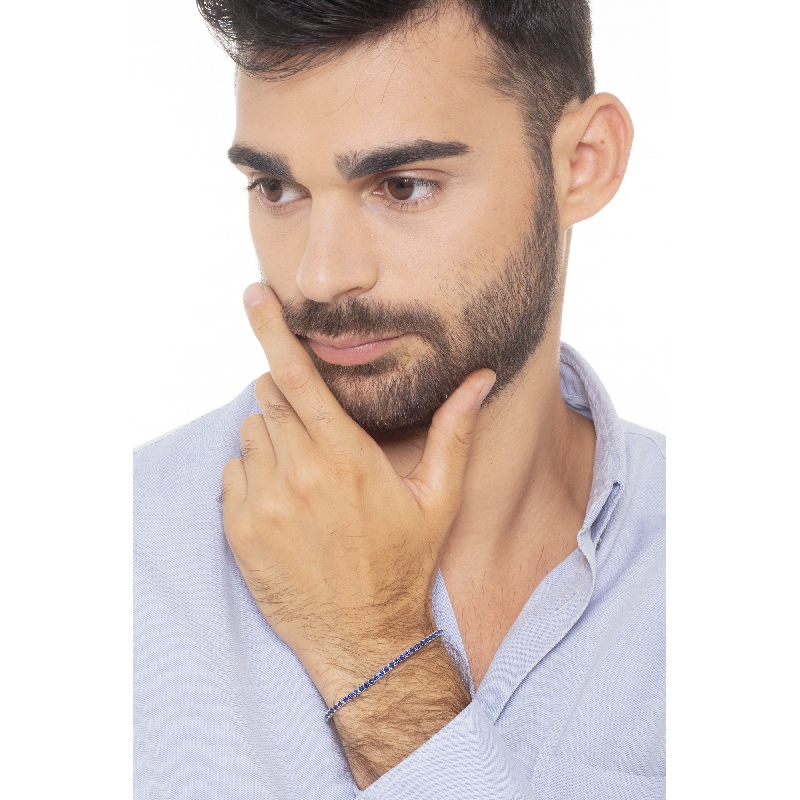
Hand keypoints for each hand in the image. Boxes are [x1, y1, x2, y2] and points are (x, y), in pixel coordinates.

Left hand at [221, 283, 494, 708]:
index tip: (253, 295)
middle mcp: (297, 474)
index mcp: (345, 456)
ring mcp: (263, 503)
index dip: (273, 329)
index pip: (299, 375)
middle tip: (319, 434)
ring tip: (308, 478)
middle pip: (270, 398)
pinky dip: (254, 474)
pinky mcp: (239, 529)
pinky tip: (287, 505)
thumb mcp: (438, 497)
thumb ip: (455, 431)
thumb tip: (481, 380)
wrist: (363, 636)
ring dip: (274, 440)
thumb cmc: (404, 562)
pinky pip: (234, 472)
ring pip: (251, 434)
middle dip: (289, 399)